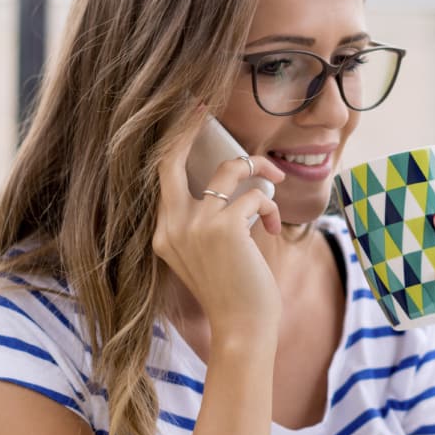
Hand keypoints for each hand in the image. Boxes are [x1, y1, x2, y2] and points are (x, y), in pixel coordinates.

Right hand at [153, 134, 285, 343]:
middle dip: (189, 125)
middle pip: (172, 157)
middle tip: (204, 104)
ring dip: (261, 172)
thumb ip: (205, 222)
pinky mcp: (223, 227)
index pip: (160, 174)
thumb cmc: (233, 296)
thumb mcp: (207, 256)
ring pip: (231, 170)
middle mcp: (171, 225)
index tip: (189, 113)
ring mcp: (195, 224)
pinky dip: (270, 207)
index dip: (175, 140)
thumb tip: (233, 183)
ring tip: (275, 186)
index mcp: (163, 232)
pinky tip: (271, 231)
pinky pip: (256, 195)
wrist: (241, 331)